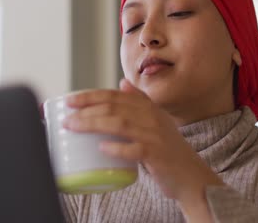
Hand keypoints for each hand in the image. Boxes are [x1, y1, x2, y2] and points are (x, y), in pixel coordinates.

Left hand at [63, 79, 223, 214]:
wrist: (191, 175)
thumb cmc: (168, 149)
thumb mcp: (156, 120)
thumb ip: (140, 101)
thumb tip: (121, 82)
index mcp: (148, 107)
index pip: (115, 96)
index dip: (91, 96)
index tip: (70, 100)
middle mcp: (152, 117)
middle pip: (113, 107)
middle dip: (86, 110)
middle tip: (66, 118)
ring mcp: (154, 135)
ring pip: (119, 124)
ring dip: (92, 124)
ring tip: (73, 128)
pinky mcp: (156, 154)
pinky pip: (132, 149)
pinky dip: (115, 148)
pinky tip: (101, 148)